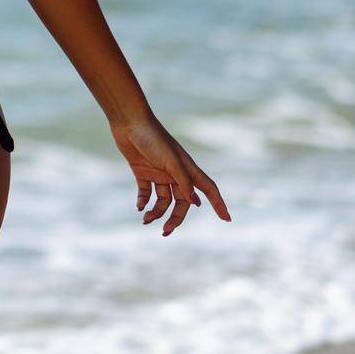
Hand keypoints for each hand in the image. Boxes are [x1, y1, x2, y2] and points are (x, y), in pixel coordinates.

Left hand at [110, 114, 231, 235]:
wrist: (128, 122)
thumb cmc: (153, 138)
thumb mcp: (170, 160)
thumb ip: (182, 180)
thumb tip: (193, 202)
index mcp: (187, 169)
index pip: (208, 189)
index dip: (218, 203)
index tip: (227, 219)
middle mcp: (175, 173)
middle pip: (181, 202)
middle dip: (175, 217)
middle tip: (166, 231)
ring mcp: (159, 173)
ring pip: (162, 200)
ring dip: (156, 211)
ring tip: (146, 219)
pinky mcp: (142, 171)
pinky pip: (145, 192)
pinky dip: (143, 201)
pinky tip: (139, 207)